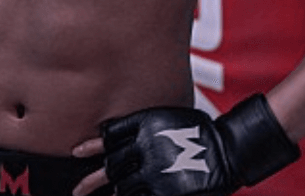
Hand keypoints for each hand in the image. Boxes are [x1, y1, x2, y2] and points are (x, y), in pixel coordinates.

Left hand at [74, 96, 298, 195]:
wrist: (228, 148)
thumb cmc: (199, 130)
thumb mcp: (167, 117)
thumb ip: (143, 125)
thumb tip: (117, 133)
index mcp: (144, 125)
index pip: (108, 136)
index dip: (91, 146)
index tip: (75, 152)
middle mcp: (144, 147)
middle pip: (111, 166)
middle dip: (94, 180)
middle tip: (79, 189)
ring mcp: (153, 171)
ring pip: (122, 187)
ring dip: (115, 192)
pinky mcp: (164, 191)